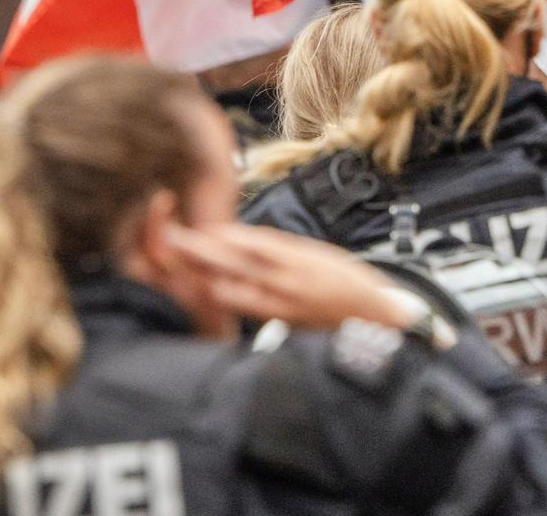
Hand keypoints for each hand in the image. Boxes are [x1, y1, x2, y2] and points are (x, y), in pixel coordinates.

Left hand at [166, 224, 412, 330]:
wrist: (373, 315)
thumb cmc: (347, 280)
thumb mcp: (319, 253)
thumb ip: (282, 249)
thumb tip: (243, 241)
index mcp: (299, 258)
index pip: (254, 243)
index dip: (224, 235)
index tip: (199, 225)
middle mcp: (287, 280)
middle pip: (234, 263)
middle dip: (200, 250)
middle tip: (173, 238)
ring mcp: (281, 304)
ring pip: (233, 288)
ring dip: (204, 274)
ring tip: (179, 262)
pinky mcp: (279, 321)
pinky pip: (244, 307)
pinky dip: (224, 295)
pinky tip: (207, 288)